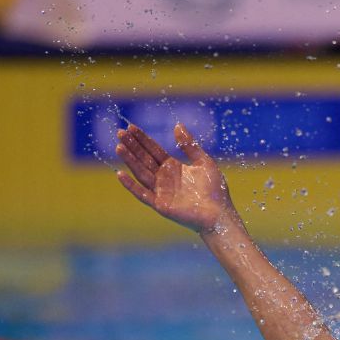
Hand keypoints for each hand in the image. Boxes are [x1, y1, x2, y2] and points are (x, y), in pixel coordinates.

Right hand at [116, 123, 236, 233]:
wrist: (219, 214)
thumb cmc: (215, 190)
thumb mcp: (204, 162)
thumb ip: (190, 145)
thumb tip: (177, 125)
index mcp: (173, 167)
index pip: (153, 150)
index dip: (143, 139)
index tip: (131, 127)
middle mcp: (164, 178)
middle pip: (144, 159)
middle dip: (133, 146)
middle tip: (120, 132)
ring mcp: (161, 191)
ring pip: (141, 173)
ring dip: (130, 160)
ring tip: (119, 147)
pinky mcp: (160, 204)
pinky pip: (142, 193)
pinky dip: (131, 185)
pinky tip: (120, 174)